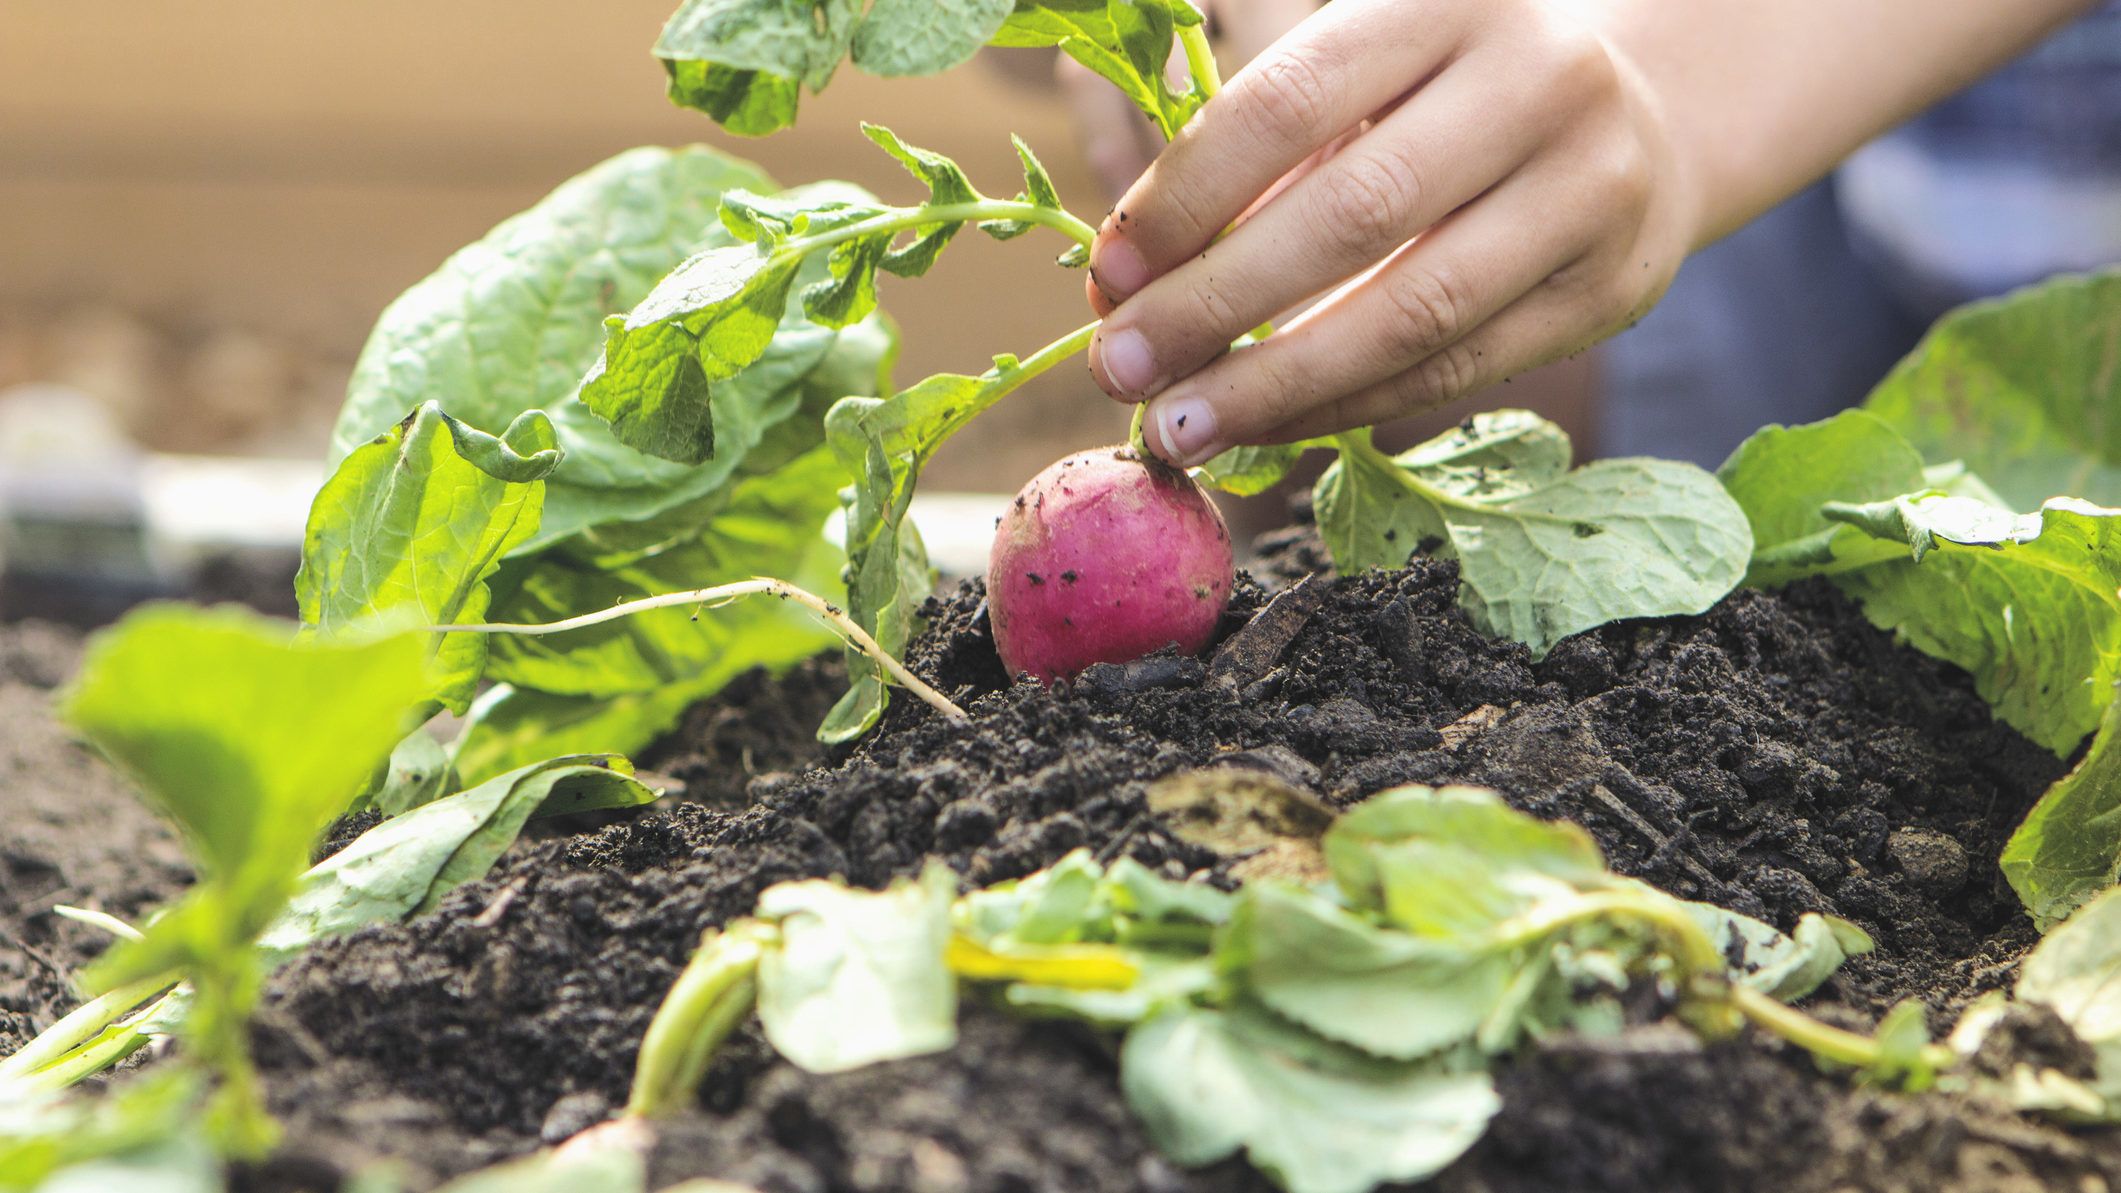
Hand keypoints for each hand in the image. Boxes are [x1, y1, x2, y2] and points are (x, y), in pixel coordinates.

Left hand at [1083, 0, 1700, 465]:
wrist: (1645, 119)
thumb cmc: (1449, 99)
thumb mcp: (1366, 78)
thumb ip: (1257, 159)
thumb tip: (1124, 287)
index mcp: (1447, 1)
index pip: (1289, 101)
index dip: (1186, 197)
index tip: (1106, 272)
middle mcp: (1537, 80)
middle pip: (1350, 213)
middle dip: (1214, 304)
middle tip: (1117, 368)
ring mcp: (1590, 189)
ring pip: (1412, 311)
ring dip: (1274, 385)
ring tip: (1176, 427)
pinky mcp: (1610, 291)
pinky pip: (1455, 371)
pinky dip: (1346, 407)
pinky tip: (1264, 428)